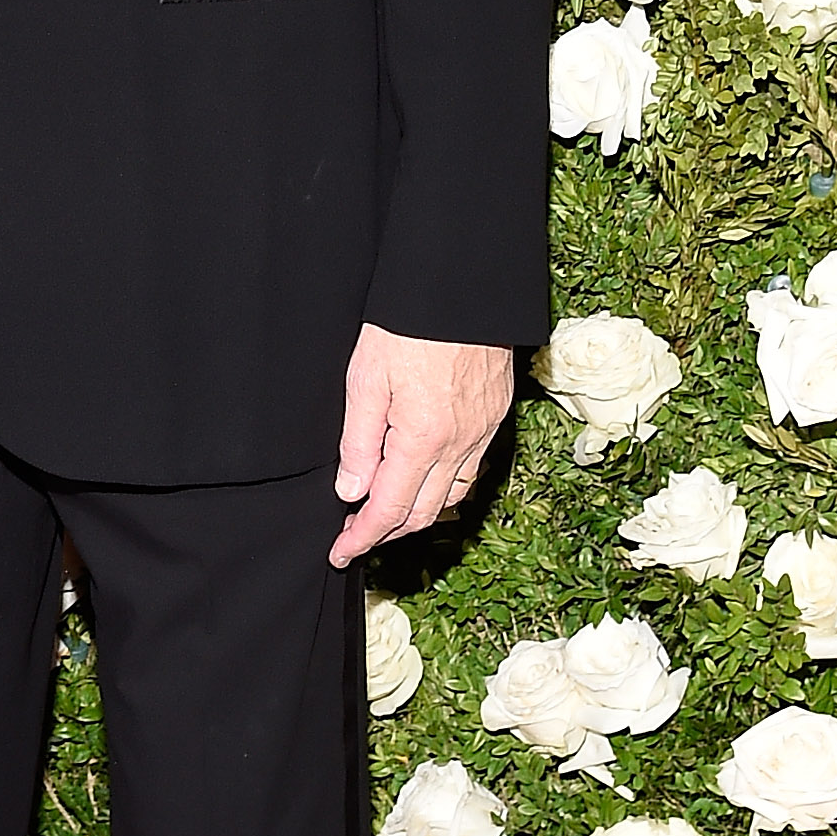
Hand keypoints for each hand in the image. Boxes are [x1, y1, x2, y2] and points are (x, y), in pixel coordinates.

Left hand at [329, 324, 513, 567]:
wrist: (460, 284)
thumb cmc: (408, 323)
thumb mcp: (366, 377)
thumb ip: (358, 440)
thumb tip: (351, 491)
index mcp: (423, 439)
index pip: (390, 508)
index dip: (363, 536)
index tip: (341, 551)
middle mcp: (461, 444)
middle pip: (425, 511)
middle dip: (389, 531)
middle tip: (357, 536)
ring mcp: (483, 430)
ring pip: (453, 494)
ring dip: (420, 511)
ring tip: (388, 511)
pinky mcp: (495, 413)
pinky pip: (472, 467)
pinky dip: (447, 484)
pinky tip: (427, 475)